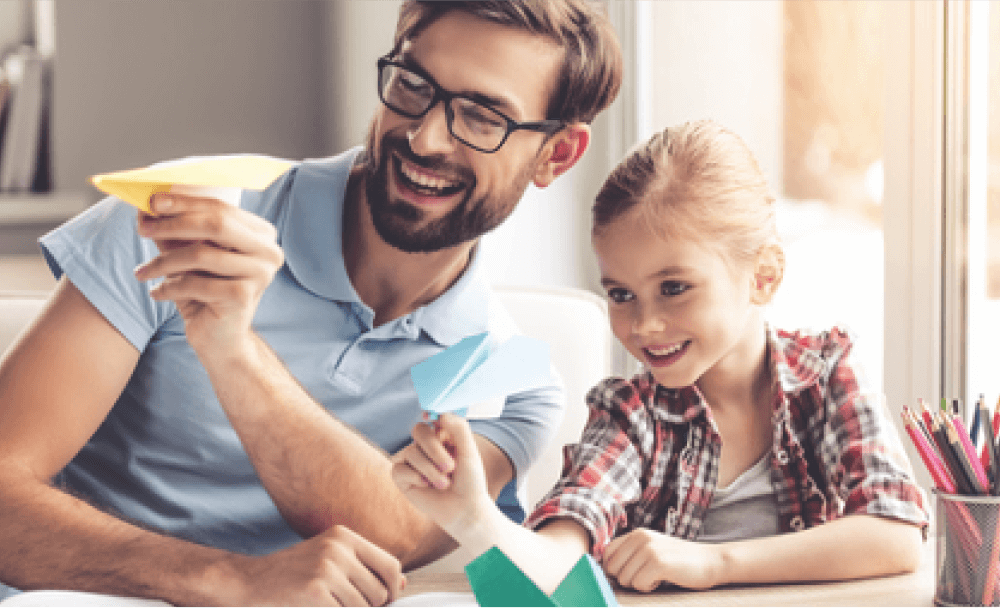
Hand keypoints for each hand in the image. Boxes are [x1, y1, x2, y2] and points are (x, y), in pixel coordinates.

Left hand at [133, 193, 283, 355]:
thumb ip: (175, 230)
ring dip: (164, 262)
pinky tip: (157, 293)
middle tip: (143, 229)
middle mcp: (268, 251)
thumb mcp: (189, 255)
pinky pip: (196, 282)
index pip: (221, 208)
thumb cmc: (205, 292)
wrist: (220, 339)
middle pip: (217, 224)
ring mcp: (260, 274)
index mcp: (261, 234)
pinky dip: (169, 287)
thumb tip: (147, 206)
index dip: (184, 203)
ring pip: (202, 254)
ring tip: (142, 271)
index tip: (152, 202)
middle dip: (174, 223)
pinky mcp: (243, 296)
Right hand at [235, 524, 404, 606]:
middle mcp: (339, 548)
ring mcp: (327, 569)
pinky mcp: (316, 591)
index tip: (386, 601)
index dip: (393, 588)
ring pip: (364, 606)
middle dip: (371, 606)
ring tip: (329, 605)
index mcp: (345, 536)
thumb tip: (402, 583)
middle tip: (347, 605)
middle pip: (380, 590)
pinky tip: (316, 607)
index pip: (391, 565)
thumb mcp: (329, 558)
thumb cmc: (292, 572)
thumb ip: (364, 567)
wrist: (248, 580)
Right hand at [390, 413, 494, 539]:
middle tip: (451, 467)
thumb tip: (439, 414)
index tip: (430, 417)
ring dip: (430, 470)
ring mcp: (412, 461)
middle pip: (419, 431)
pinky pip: (399, 469)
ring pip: (411, 452)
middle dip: (434, 449)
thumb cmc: (469, 481)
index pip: (432, 419)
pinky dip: (415, 477)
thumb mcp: (469, 452)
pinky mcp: (402, 477)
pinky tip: (426, 486)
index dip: (430, 416)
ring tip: (445, 484)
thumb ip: (458, 428)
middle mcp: (426, 446)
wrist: (464, 509)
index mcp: (442, 436)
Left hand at [602, 528, 724, 590]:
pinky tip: (663, 579)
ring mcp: (648, 549)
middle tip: (648, 575)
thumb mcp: (650, 550)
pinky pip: (639, 584)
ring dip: (640, 584)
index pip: (607, 554)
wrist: (711, 561)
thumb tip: (604, 569)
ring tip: (658, 575)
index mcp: (636, 534)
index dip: (615, 569)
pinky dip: (649, 588)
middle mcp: (639, 537)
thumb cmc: (678, 561)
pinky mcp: (658, 562)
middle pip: (612, 569)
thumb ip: (630, 554)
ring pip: (624, 579)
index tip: (632, 573)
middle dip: (627, 578)